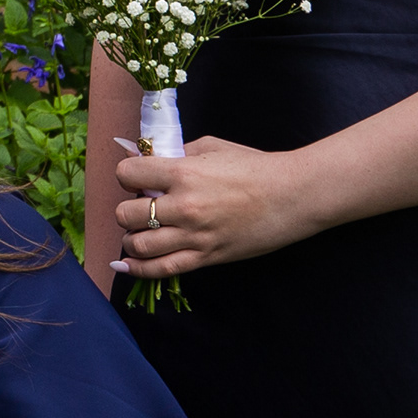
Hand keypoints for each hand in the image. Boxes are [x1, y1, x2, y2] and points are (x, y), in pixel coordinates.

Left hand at [112, 136, 318, 284]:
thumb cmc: (255, 167)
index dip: (128, 175)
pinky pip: (162, 269)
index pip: (128, 175)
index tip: (138, 177)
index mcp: (184, 173)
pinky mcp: (206, 257)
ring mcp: (194, 236)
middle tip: (143, 206)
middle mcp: (184, 206)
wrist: (292, 196)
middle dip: (128, 209)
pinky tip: (125, 265)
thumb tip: (146, 158)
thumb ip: (177, 153)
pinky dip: (138, 269)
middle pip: (127, 214)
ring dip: (132, 238)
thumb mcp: (212, 147)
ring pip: (139, 245)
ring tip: (140, 231)